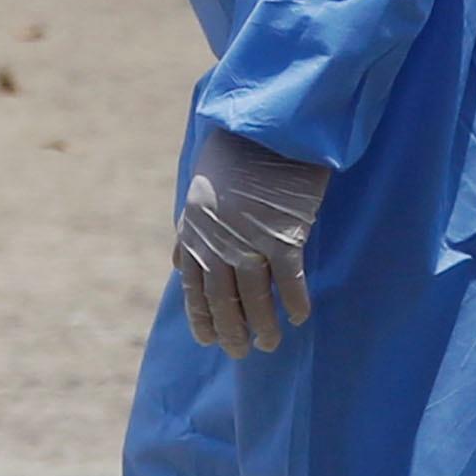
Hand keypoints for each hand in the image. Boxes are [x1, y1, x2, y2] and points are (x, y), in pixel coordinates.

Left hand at [172, 132, 330, 354]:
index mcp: (194, 230)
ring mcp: (248, 240)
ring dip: (263, 326)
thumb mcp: (199, 188)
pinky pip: (288, 281)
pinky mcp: (282, 234)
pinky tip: (299, 318)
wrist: (266, 123)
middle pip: (222, 300)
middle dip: (231, 331)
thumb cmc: (237, 152)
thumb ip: (192, 229)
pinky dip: (294, 303)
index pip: (193, 286)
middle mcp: (216, 241)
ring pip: (254, 298)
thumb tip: (176, 262)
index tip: (207, 340)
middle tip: (241, 352)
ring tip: (270, 344)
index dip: (201, 317)